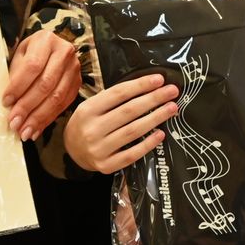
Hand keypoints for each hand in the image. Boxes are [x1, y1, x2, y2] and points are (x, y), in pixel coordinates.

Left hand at [3, 30, 84, 142]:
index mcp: (46, 41)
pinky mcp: (77, 84)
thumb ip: (15, 75)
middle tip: (14, 123)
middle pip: (45, 84)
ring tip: (24, 131)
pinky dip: (48, 119)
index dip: (18, 86)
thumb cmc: (29, 53)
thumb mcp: (19, 56)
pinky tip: (36, 129)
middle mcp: (64, 52)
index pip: (32, 66)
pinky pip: (63, 105)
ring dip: (38, 118)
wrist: (50, 49)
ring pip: (56, 97)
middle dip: (28, 107)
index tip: (6, 102)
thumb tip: (9, 104)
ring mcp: (74, 68)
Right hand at [64, 73, 178, 173]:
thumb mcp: (92, 106)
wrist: (71, 151)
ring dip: (156, 118)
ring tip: (172, 109)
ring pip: (133, 131)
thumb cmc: (87, 123)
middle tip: (172, 92)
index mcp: (88, 109)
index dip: (141, 85)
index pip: (119, 93)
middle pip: (129, 111)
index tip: (159, 79)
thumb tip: (148, 87)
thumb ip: (114, 98)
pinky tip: (161, 134)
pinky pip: (131, 154)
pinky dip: (148, 144)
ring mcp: (99, 149)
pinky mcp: (106, 165)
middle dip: (154, 99)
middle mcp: (92, 129)